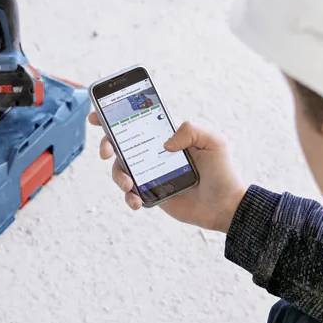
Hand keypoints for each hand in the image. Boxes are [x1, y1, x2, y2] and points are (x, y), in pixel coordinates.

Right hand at [88, 112, 247, 232]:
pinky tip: (137, 201)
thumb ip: (191, 131)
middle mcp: (154, 154)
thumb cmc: (223, 172)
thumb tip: (165, 143)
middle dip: (107, 145)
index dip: (114, 117)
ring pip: (121, 171)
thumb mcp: (214, 142)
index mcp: (166, 137)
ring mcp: (150, 174)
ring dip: (118, 176)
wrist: (226, 206)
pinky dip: (129, 198)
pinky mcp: (151, 195)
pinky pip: (131, 195)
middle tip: (106, 153)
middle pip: (120, 145)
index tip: (97, 115)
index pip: (137, 123)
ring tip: (130, 184)